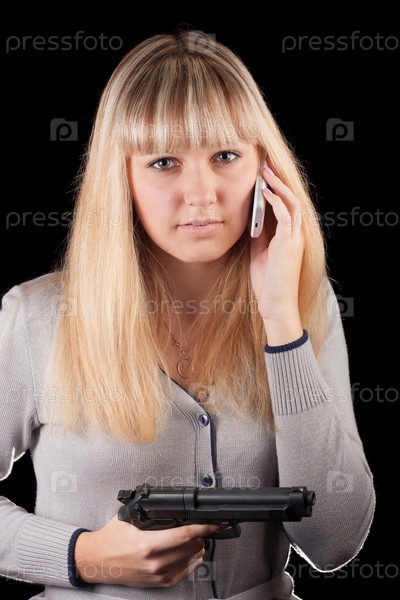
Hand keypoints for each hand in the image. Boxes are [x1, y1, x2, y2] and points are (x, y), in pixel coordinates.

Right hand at [74, 515, 220, 587]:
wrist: (97, 562)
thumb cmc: (111, 538)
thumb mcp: (128, 518)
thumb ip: (149, 512)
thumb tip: (170, 504)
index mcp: (148, 545)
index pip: (184, 535)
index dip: (203, 528)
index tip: (214, 523)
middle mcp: (155, 563)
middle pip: (192, 548)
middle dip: (202, 536)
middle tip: (206, 527)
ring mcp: (157, 576)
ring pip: (191, 561)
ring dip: (198, 548)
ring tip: (199, 538)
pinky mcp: (158, 584)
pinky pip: (183, 573)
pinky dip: (192, 562)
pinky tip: (192, 553)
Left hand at [250, 165, 303, 344]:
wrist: (276, 305)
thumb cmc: (268, 283)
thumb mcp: (259, 254)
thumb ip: (259, 236)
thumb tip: (250, 219)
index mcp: (290, 236)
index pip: (287, 205)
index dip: (277, 187)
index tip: (265, 173)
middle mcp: (296, 234)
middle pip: (292, 198)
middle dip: (280, 180)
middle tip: (267, 163)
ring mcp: (295, 238)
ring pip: (292, 202)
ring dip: (278, 185)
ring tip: (265, 171)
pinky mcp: (290, 244)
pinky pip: (285, 215)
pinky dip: (275, 200)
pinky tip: (264, 191)